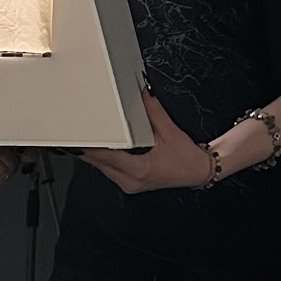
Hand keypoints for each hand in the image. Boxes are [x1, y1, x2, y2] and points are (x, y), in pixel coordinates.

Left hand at [79, 93, 211, 194]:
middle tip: (84, 134)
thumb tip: (143, 95)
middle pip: (100, 164)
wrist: (198, 171)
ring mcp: (130, 185)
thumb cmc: (187, 158)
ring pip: (103, 170)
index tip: (82, 138)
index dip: (92, 147)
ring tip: (93, 139)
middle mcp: (132, 180)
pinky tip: (105, 150)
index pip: (107, 157)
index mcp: (140, 169)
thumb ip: (153, 111)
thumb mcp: (170, 131)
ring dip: (97, 156)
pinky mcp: (131, 184)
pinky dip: (106, 161)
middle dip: (91, 149)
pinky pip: (110, 172)